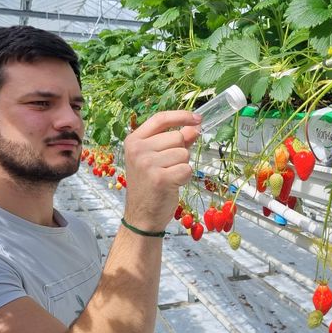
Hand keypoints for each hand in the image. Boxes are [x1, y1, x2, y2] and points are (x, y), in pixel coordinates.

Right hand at [122, 110, 200, 230]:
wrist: (141, 216)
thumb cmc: (150, 186)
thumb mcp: (157, 159)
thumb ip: (175, 141)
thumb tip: (194, 127)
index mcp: (134, 141)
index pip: (160, 119)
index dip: (181, 116)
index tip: (197, 119)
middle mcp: (138, 150)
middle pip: (177, 137)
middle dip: (181, 151)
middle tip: (168, 168)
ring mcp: (148, 164)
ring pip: (184, 154)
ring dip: (182, 166)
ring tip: (169, 177)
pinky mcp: (160, 178)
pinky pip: (187, 169)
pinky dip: (185, 178)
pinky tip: (173, 185)